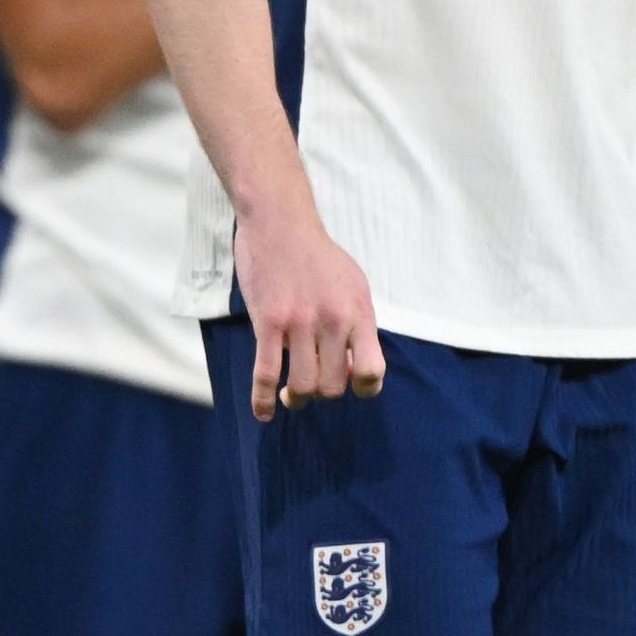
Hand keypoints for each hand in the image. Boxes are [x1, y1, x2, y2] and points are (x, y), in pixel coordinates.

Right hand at [232, 201, 382, 419]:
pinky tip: (264, 413)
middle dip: (323, 392)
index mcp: (359, 313)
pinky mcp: (268, 323)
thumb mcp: (353, 284)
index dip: (362, 387)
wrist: (280, 223)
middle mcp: (333, 321)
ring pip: (302, 386)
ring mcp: (299, 323)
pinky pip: (266, 374)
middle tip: (313, 382)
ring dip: (297, 398)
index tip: (347, 379)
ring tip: (291, 395)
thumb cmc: (317, 255)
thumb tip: (353, 365)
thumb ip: (357, 323)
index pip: (372, 371)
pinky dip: (264, 400)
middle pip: (333, 385)